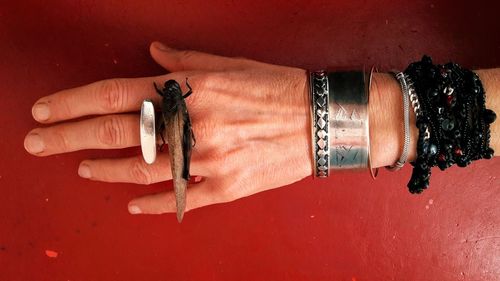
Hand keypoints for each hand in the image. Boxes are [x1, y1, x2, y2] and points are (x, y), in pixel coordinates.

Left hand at [24, 42, 311, 214]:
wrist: (319, 120)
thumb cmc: (276, 87)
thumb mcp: (230, 64)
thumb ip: (185, 62)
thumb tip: (153, 53)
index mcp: (193, 91)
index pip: (116, 95)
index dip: (74, 102)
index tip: (45, 110)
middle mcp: (194, 125)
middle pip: (118, 133)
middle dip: (68, 137)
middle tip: (37, 142)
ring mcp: (208, 160)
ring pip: (142, 170)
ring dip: (105, 169)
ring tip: (82, 167)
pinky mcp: (226, 187)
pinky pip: (179, 199)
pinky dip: (150, 204)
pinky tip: (130, 206)